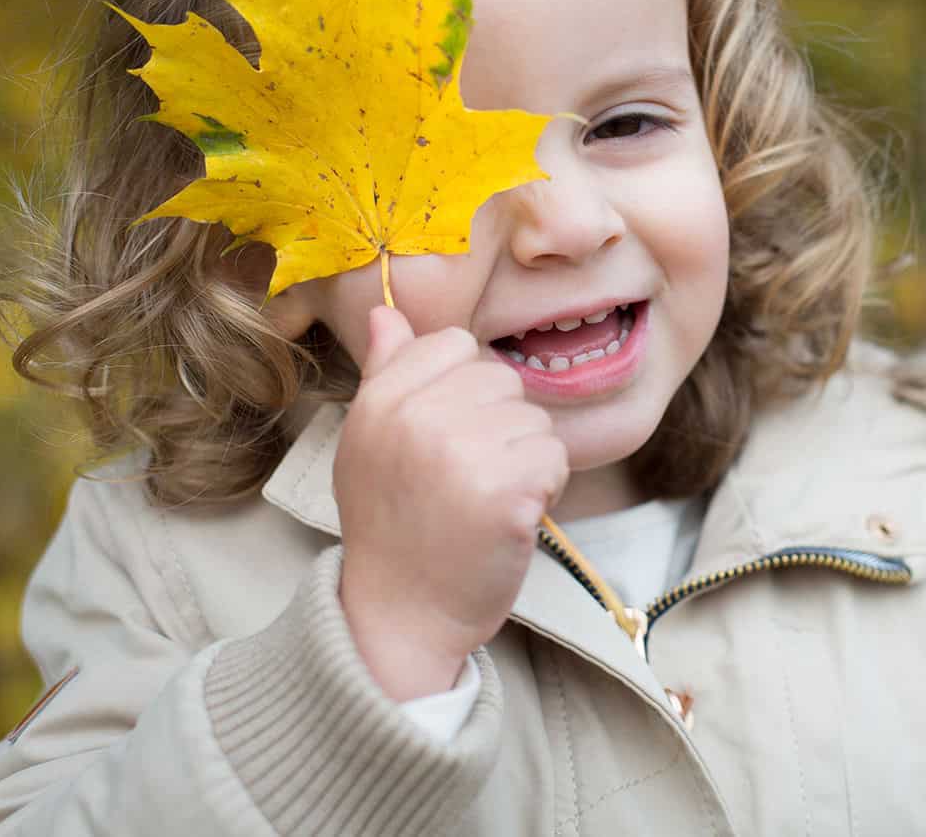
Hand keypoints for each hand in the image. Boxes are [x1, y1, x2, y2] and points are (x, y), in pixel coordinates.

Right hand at [334, 304, 567, 700]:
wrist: (401, 615)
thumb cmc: (393, 527)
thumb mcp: (370, 444)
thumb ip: (387, 373)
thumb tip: (386, 310)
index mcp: (380, 401)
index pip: (456, 345)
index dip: (468, 392)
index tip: (448, 439)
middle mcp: (417, 418)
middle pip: (503, 380)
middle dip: (501, 429)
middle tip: (467, 481)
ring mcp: (461, 453)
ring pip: (534, 420)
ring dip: (525, 461)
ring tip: (485, 503)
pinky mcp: (506, 491)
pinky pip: (554, 457)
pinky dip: (545, 490)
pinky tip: (510, 520)